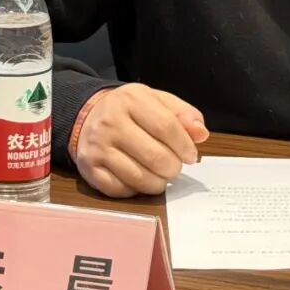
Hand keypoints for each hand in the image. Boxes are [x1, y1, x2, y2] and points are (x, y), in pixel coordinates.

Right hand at [74, 83, 208, 197]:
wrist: (88, 116)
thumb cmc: (130, 110)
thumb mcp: (157, 101)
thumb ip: (182, 114)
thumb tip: (201, 133)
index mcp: (131, 99)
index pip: (166, 126)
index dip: (184, 145)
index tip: (191, 155)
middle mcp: (110, 122)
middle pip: (155, 156)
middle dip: (173, 167)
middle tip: (175, 167)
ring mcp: (97, 147)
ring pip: (139, 177)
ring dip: (158, 182)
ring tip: (162, 175)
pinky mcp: (88, 169)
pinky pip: (120, 190)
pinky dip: (136, 190)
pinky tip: (141, 179)